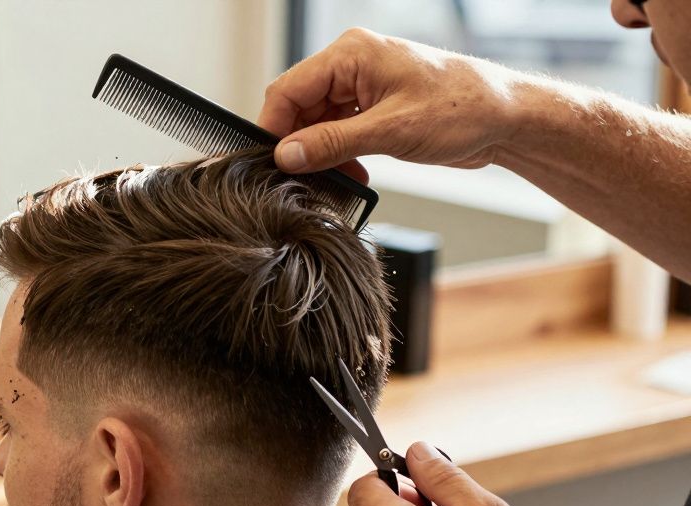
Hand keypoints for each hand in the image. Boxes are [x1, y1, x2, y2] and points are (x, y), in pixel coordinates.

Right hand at [257, 29, 528, 178]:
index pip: (288, 89)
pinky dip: (339, 154)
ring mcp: (363, 86)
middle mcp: (352, 64)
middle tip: (305, 179)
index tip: (271, 163)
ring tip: (337, 178)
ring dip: (322, 154)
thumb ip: (332, 143)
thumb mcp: (391, 132)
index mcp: (352, 54)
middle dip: (300, 145)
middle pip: (299, 107)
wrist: (507, 118)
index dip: (274, 128)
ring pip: (317, 123)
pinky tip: (352, 173)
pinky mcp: (374, 107)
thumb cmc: (463, 108)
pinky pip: (338, 130)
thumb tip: (287, 155)